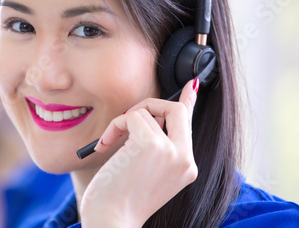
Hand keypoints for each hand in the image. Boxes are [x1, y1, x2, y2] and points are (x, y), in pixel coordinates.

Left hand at [80, 79, 198, 227]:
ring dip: (122, 122)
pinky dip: (114, 126)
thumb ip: (154, 144)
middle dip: (149, 106)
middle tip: (127, 120)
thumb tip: (147, 117)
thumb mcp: (144, 172)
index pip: (190, 126)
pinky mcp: (151, 144)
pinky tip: (105, 146)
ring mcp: (171, 151)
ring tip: (110, 144)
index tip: (192, 85)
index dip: (190, 101)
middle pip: (176, 110)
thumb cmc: (119, 201)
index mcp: (185, 167)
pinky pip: (131, 116)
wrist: (111, 222)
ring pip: (146, 111)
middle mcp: (184, 159)